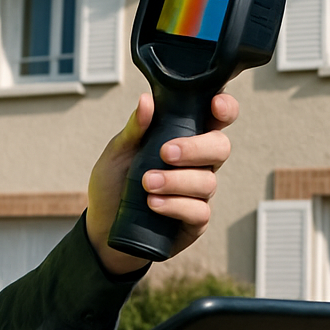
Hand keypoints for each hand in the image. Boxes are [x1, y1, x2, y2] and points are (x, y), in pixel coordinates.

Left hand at [85, 92, 238, 275]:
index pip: (216, 118)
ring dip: (176, 181)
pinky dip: (176, 205)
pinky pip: (199, 211)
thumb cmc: (114, 185)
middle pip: (221, 147)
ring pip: (207, 181)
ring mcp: (198, 193)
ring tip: (146, 183)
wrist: (104, 228)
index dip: (225, 109)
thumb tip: (146, 101)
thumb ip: (135, 128)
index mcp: (184, 138)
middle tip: (165, 153)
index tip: (214, 105)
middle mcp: (198, 163)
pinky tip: (154, 204)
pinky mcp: (195, 221)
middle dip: (196, 148)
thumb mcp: (118, 152)